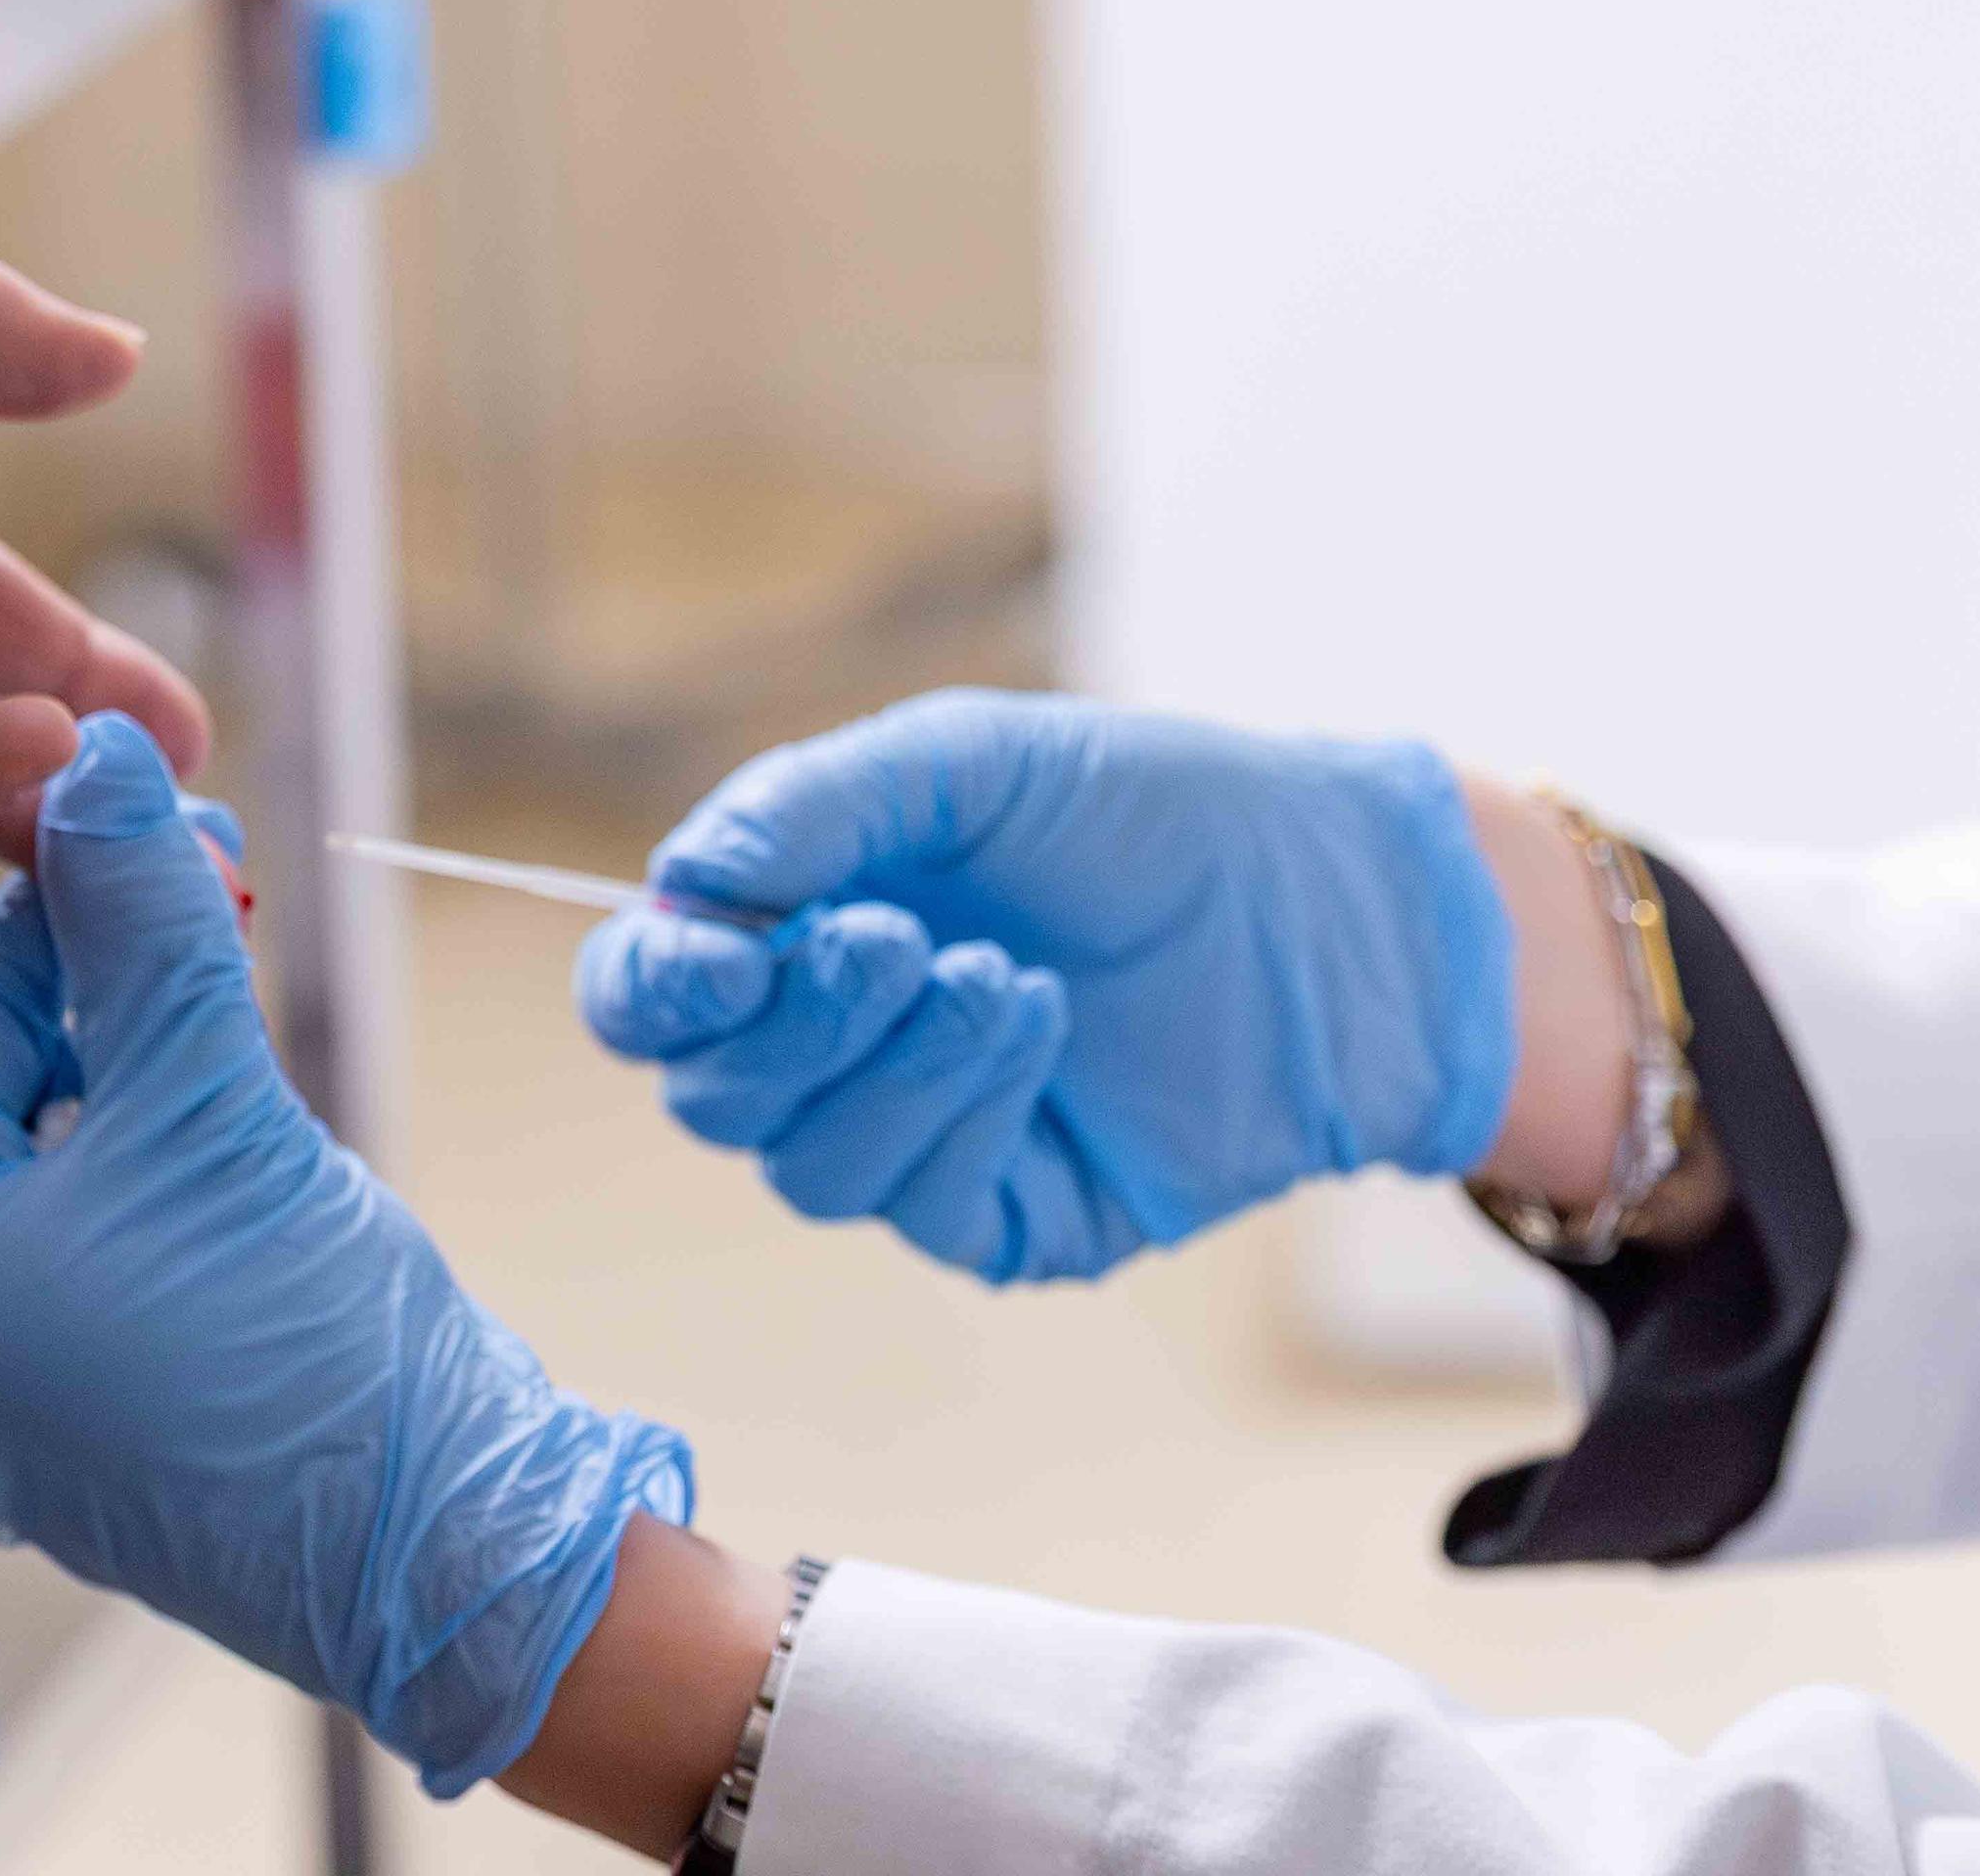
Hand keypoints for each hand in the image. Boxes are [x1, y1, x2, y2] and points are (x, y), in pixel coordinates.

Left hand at [0, 719, 692, 1797]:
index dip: (60, 904)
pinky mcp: (61, 1405)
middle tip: (181, 929)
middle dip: (52, 984)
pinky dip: (110, 1151)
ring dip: (89, 1060)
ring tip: (209, 1015)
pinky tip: (212, 1114)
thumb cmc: (300, 1343)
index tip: (169, 843)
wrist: (424, 1534)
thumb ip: (146, 919)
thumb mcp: (216, 1097)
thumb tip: (99, 758)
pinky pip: (43, 1234)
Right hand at [575, 687, 1516, 1282]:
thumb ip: (820, 805)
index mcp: (802, 922)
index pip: (654, 991)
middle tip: (892, 936)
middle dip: (788, 1021)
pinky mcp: (1003, 1217)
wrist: (1327, 904)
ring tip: (1003, 975)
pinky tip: (1043, 1020)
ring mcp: (916, 1138)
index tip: (716, 958)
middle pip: (711, 1094)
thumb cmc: (1151, 810)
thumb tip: (686, 881)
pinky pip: (920, 1203)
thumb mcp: (977, 762)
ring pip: (806, 1166)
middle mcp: (835, 1042)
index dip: (653, 988)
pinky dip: (966, 1108)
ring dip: (892, 1064)